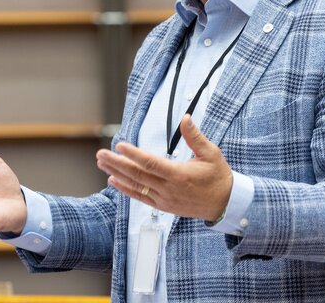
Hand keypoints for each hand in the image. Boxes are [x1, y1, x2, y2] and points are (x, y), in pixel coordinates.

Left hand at [96, 114, 232, 221]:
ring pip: (136, 185)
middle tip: (100, 154)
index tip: (120, 145)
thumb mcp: (211, 153)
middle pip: (137, 175)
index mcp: (179, 174)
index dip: (133, 155)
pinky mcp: (163, 206)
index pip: (151, 163)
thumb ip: (195, 136)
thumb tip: (186, 118)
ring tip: (102, 163)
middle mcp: (169, 189)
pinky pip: (140, 197)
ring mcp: (164, 199)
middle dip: (117, 163)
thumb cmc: (218, 176)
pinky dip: (125, 189)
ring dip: (117, 174)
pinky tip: (113, 180)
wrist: (224, 204)